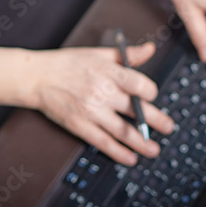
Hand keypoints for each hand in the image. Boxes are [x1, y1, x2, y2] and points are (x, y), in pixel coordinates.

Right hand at [0, 44, 174, 165]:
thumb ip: (127, 54)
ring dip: (142, 142)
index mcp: (108, 71)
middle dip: (156, 121)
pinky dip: (119, 153)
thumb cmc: (67, 63)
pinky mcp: (80, 125)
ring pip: (123, 131)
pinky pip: (104, 142)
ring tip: (154, 149)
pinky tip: (130, 158)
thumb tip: (149, 49)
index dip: (150, 91)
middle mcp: (102, 92)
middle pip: (136, 110)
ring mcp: (91, 111)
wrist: (37, 77)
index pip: (139, 85)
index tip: (152, 96)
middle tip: (169, 127)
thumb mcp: (98, 53)